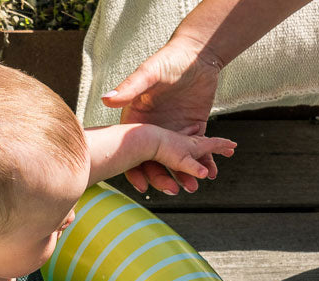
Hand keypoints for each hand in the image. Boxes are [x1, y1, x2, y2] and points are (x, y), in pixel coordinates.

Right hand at [102, 37, 223, 193]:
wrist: (197, 52)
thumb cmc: (169, 58)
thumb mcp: (149, 73)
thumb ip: (130, 87)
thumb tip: (106, 99)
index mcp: (136, 121)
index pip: (131, 153)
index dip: (135, 171)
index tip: (142, 187)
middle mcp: (152, 130)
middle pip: (154, 162)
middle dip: (164, 178)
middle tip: (175, 191)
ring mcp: (172, 131)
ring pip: (176, 159)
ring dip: (185, 174)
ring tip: (195, 186)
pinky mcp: (192, 128)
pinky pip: (197, 149)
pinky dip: (204, 161)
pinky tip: (212, 172)